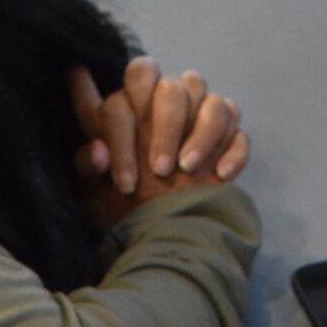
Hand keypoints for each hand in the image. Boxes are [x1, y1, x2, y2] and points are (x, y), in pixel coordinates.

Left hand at [70, 57, 248, 223]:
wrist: (165, 239)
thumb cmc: (124, 210)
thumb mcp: (95, 194)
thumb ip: (88, 167)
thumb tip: (98, 153)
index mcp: (128, 109)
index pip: (123, 92)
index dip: (121, 131)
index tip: (122, 176)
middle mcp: (162, 107)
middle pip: (170, 86)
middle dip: (165, 125)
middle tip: (159, 169)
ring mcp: (199, 121)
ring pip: (210, 101)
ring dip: (200, 134)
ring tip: (188, 169)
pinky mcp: (228, 141)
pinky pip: (238, 130)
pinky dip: (232, 150)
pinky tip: (219, 175)